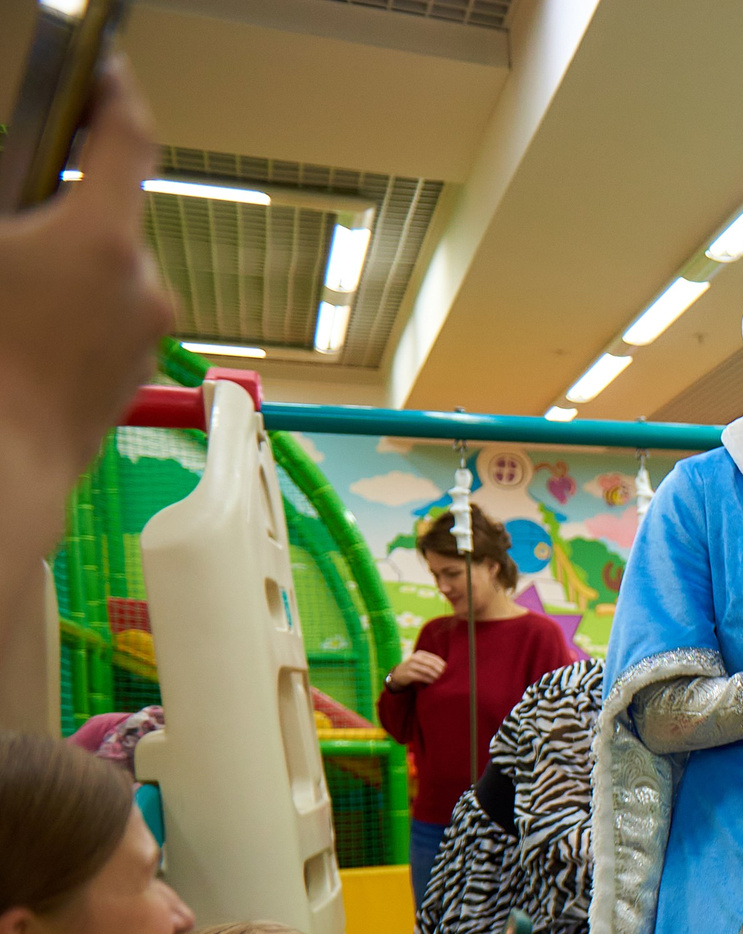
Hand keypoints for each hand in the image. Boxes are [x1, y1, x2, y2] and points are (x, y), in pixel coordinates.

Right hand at [0, 60, 173, 573]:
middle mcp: (144, 283)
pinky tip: (27, 330)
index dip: (115, 96)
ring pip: (108, 271)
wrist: (3, 469)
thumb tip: (19, 211)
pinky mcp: (137, 372)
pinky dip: (74, 308)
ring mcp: (146, 333)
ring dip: (66, 265)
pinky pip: (108, 316)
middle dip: (61, 209)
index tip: (104, 73)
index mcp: (102, 239)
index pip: (128, 140)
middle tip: (16, 217)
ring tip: (12, 291)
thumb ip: (11, 210)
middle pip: (108, 215)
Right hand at [385, 650, 446, 688]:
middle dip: (440, 671)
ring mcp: (411, 665)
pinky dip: (429, 680)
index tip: (449, 670)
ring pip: (427, 670)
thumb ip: (431, 663)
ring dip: (435, 676)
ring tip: (441, 680)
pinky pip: (421, 677)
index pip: (434, 658)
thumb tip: (446, 668)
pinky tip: (433, 682)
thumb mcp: (421, 662)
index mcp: (420, 654)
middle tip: (446, 676)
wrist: (398, 674)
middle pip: (431, 664)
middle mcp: (415, 658)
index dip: (442, 664)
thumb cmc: (414, 668)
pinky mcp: (408, 673)